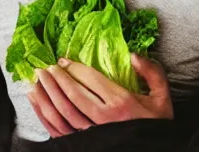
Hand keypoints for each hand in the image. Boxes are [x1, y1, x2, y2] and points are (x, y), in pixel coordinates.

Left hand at [27, 53, 173, 137]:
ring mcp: (91, 134)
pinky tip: (37, 103)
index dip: (75, 68)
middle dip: (57, 79)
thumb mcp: (161, 95)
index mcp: (120, 103)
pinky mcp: (84, 145)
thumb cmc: (157, 124)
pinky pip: (59, 130)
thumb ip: (151, 71)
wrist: (156, 151)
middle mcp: (103, 119)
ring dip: (48, 95)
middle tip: (46, 67)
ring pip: (63, 112)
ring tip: (38, 80)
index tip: (63, 60)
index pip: (91, 80)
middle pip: (73, 95)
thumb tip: (133, 55)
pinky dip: (44, 115)